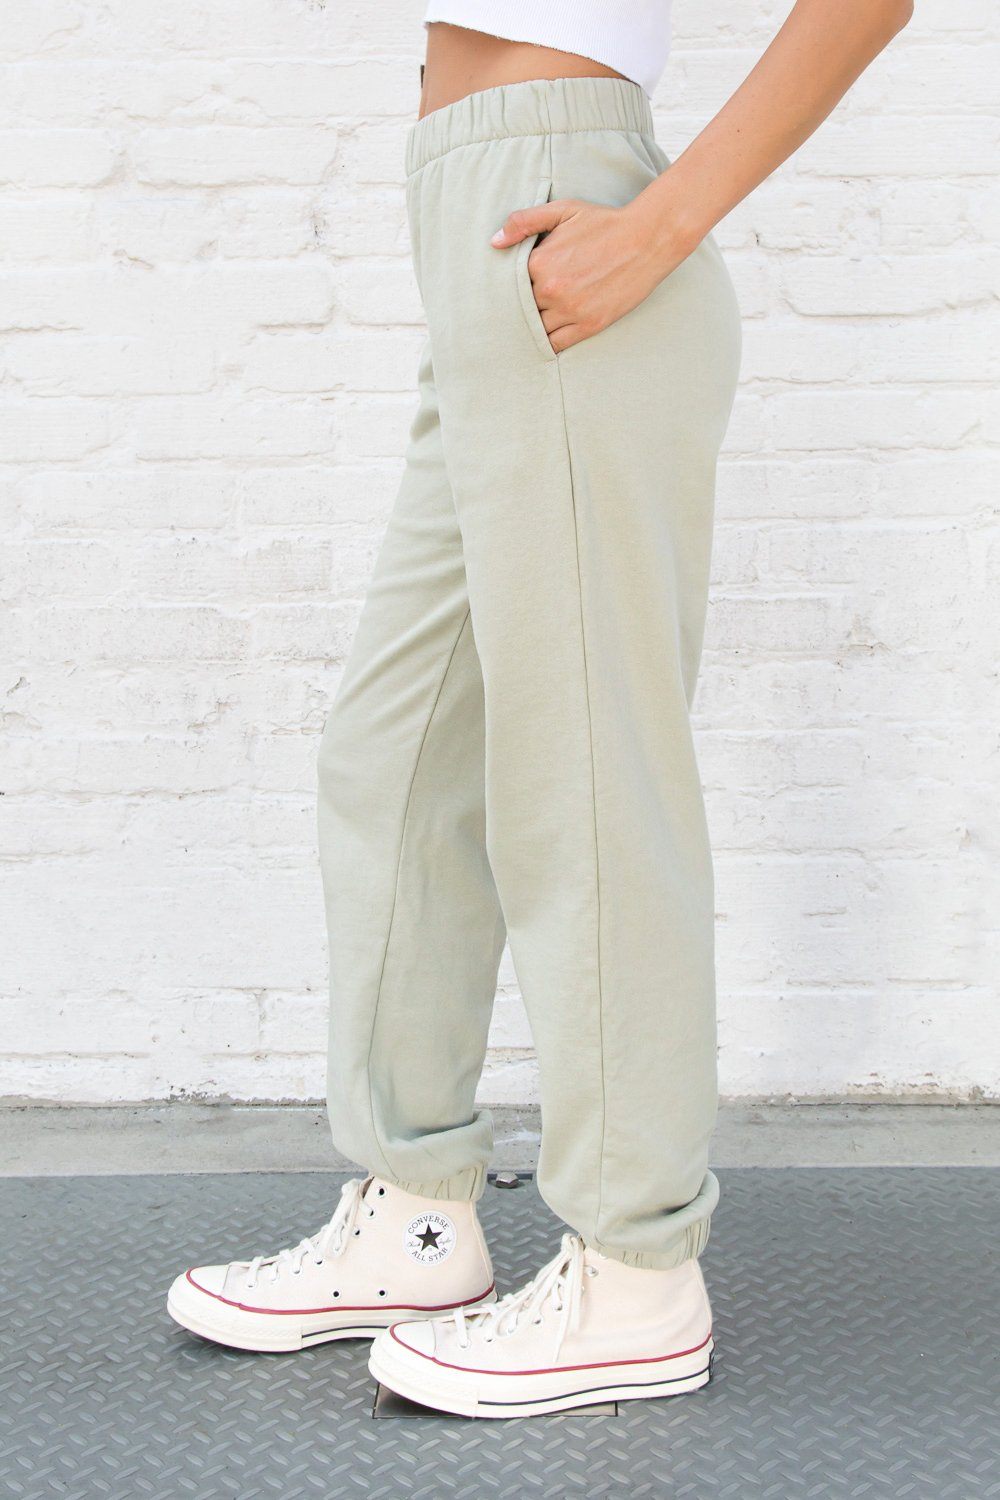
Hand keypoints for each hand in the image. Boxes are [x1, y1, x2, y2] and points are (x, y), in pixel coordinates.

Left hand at [490, 196, 689, 354]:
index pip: (510, 284)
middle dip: (520, 308)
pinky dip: (547, 345)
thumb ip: (525, 222)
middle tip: (514, 312)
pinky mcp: (589, 325)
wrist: (646, 240)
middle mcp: (551, 289)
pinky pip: (557, 344)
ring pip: (536, 329)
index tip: (510, 288)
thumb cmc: (603, 223)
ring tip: (527, 327)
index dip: (510, 286)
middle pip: (522, 308)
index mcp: (540, 262)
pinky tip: (542, 342)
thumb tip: (494, 243)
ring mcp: (570, 310)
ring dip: (531, 328)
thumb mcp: (563, 210)